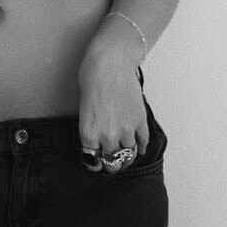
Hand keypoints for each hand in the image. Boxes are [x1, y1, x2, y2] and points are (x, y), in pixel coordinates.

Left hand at [76, 24, 148, 171]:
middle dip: (112, 164)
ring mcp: (126, 130)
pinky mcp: (140, 121)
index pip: (93, 161)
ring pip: (128, 154)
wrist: (110, 62)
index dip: (95, 164)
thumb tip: (96, 137)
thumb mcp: (82, 106)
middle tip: (112, 163)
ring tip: (125, 156)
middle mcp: (107, 136)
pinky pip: (143, 141)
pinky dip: (141, 146)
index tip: (97, 163)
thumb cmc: (91, 77)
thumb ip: (90, 126)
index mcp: (88, 134)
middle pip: (112, 163)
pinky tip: (139, 148)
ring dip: (127, 156)